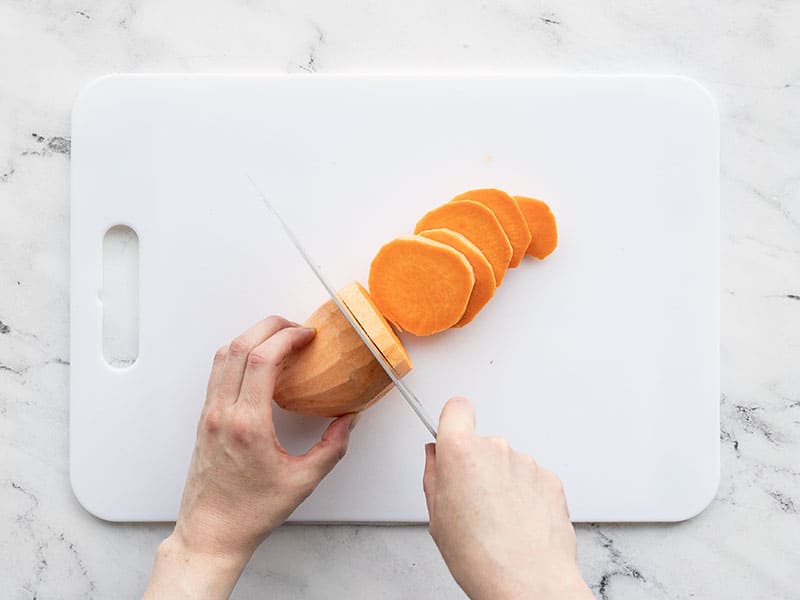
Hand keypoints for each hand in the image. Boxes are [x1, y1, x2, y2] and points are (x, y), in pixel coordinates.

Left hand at [144, 316, 357, 598]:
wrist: (211, 532)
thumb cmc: (251, 512)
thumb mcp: (303, 481)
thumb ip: (332, 447)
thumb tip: (349, 419)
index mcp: (248, 424)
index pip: (261, 360)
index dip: (287, 337)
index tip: (308, 335)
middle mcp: (223, 412)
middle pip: (239, 346)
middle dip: (270, 327)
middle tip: (297, 328)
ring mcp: (209, 413)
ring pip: (223, 355)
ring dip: (251, 337)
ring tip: (280, 338)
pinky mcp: (205, 418)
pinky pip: (218, 372)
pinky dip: (238, 355)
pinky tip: (260, 363)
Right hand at [423, 397, 592, 599]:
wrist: (528, 583)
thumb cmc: (481, 557)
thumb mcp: (435, 517)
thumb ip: (433, 475)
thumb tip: (436, 457)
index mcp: (462, 452)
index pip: (456, 408)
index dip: (452, 421)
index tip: (452, 433)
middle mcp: (496, 448)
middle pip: (482, 442)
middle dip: (476, 465)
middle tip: (472, 501)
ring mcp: (527, 462)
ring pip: (508, 462)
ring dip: (503, 482)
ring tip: (498, 520)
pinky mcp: (550, 478)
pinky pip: (531, 478)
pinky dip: (526, 494)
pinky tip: (518, 522)